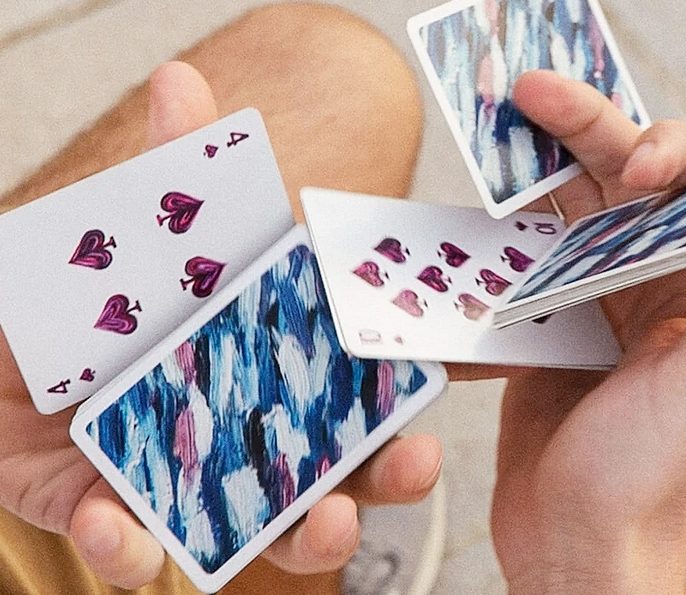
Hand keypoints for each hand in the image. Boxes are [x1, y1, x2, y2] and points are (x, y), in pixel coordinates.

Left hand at [0, 62, 441, 588]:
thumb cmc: (92, 291)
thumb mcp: (138, 228)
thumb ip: (169, 169)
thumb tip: (184, 81)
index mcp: (271, 364)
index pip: (358, 386)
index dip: (406, 393)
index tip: (444, 386)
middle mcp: (247, 431)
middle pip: (340, 473)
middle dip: (386, 477)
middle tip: (415, 460)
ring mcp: (188, 483)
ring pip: (267, 533)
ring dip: (306, 536)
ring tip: (326, 522)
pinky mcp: (114, 517)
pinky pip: (135, 552)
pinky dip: (129, 548)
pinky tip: (117, 522)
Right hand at [491, 71, 685, 592]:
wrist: (573, 543)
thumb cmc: (645, 480)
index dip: (675, 151)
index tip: (633, 164)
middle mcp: (655, 286)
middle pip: (625, 182)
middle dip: (586, 128)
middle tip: (531, 93)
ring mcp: (593, 302)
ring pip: (567, 212)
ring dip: (538, 169)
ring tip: (502, 130)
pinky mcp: (544, 325)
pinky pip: (523, 261)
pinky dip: (501, 234)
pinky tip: (478, 212)